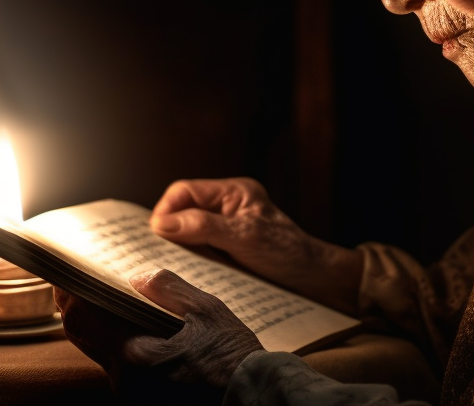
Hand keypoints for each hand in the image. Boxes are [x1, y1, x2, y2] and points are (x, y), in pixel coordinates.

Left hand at [55, 269, 262, 405]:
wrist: (253, 400)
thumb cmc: (233, 360)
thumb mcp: (208, 312)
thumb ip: (169, 289)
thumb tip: (138, 278)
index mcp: (136, 356)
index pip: (84, 319)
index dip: (69, 293)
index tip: (63, 273)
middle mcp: (126, 380)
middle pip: (84, 337)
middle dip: (76, 307)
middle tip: (73, 282)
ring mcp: (133, 393)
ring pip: (99, 352)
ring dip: (96, 325)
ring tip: (100, 299)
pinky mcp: (143, 399)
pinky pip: (117, 366)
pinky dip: (114, 342)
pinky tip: (127, 327)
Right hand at [150, 178, 362, 314]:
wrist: (316, 281)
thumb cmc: (288, 253)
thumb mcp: (245, 237)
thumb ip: (204, 226)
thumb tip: (161, 223)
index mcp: (233, 192)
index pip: (185, 191)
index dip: (166, 211)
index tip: (156, 235)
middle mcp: (227, 207)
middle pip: (183, 211)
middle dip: (169, 230)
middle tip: (158, 253)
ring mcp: (227, 230)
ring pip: (188, 233)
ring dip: (180, 249)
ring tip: (173, 266)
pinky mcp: (227, 251)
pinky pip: (199, 251)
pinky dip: (191, 261)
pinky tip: (189, 274)